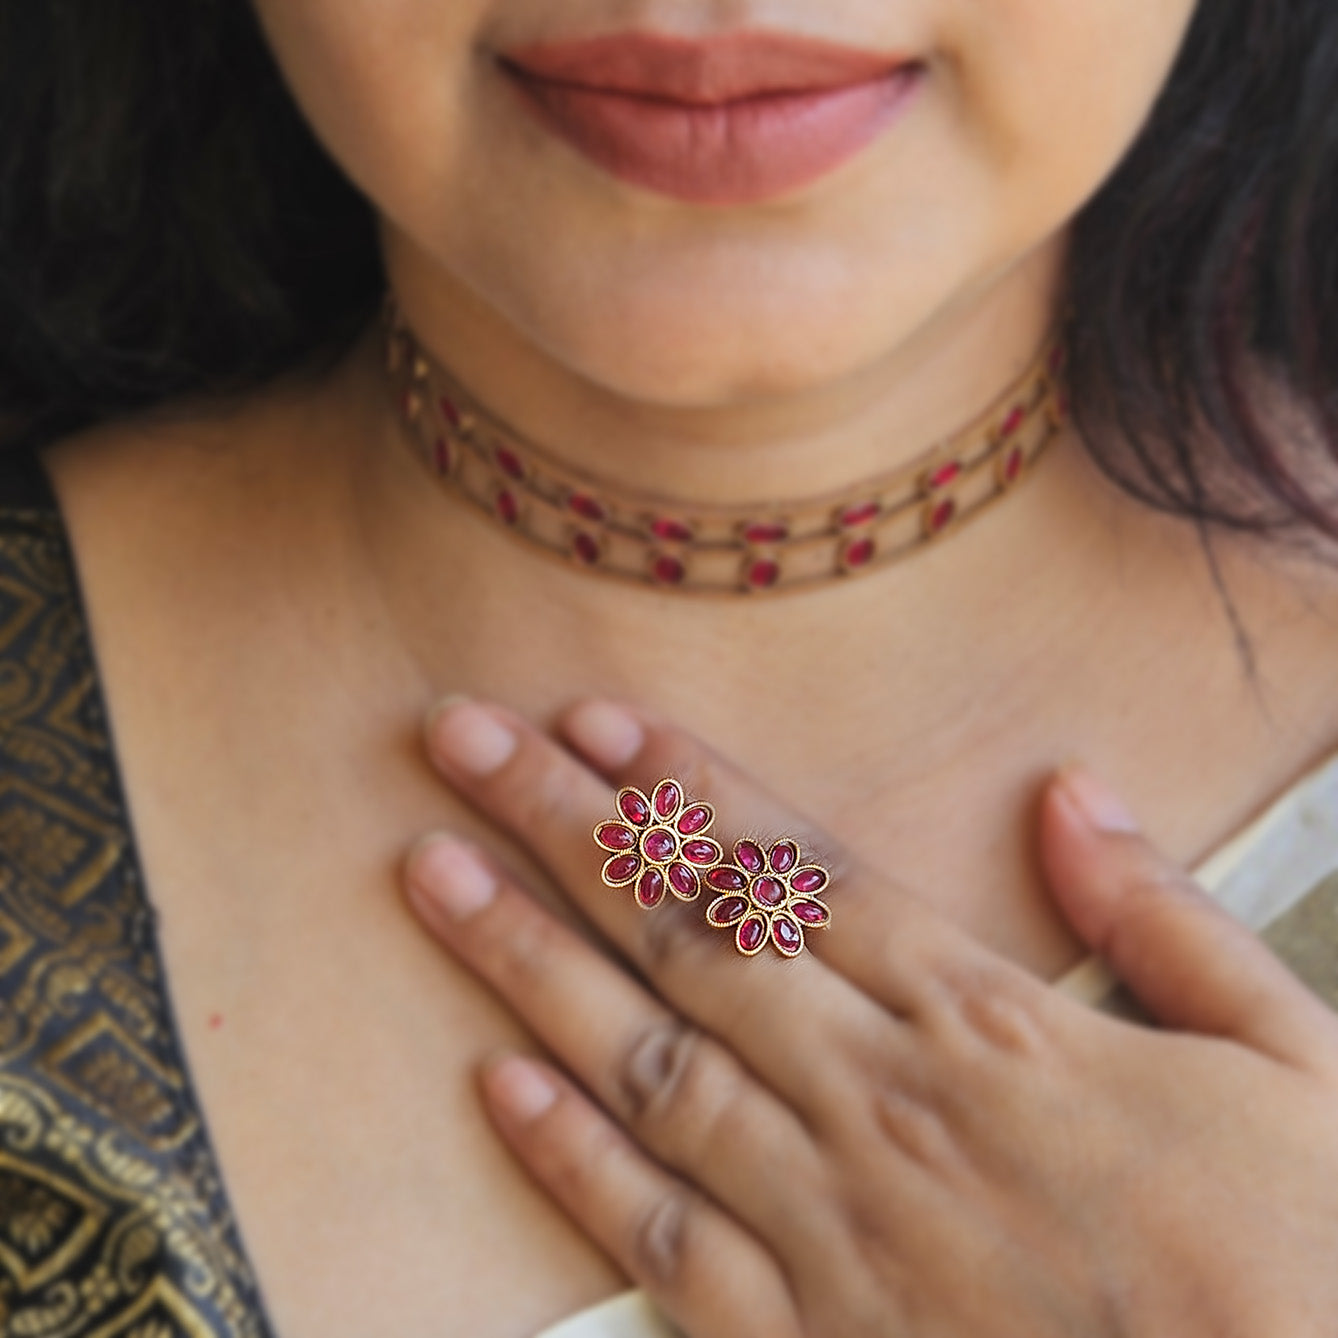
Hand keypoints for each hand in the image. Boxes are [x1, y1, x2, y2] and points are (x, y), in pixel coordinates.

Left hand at [403, 696, 1337, 1337]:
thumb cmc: (1308, 1273)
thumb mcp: (1296, 1068)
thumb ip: (1169, 924)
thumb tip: (1076, 797)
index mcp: (992, 1029)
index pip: (800, 870)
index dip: (686, 786)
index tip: (597, 720)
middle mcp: (883, 1105)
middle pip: (688, 934)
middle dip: (562, 825)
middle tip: (461, 742)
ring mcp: (832, 1228)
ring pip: (642, 1058)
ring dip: (526, 956)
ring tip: (431, 868)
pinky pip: (660, 1237)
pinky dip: (567, 1157)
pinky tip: (493, 1080)